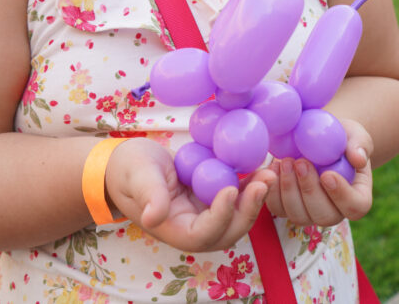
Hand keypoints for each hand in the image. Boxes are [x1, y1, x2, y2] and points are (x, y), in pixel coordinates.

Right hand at [104, 137, 267, 252]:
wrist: (129, 163)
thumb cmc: (129, 168)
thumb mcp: (136, 176)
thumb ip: (148, 196)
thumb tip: (154, 218)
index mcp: (174, 229)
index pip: (203, 233)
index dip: (221, 216)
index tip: (231, 188)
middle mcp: (194, 227)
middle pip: (228, 231)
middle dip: (249, 210)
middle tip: (263, 183)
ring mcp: (205, 213)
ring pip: (237, 216)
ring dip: (255, 199)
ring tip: (269, 173)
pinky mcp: (212, 198)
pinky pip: (236, 198)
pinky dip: (250, 186)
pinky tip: (261, 166)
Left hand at [250, 118, 372, 225]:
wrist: (318, 139)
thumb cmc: (341, 137)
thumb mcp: (355, 135)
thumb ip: (360, 145)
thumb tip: (358, 159)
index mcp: (357, 197)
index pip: (355, 206)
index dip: (341, 195)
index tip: (327, 174)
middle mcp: (335, 211)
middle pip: (324, 215)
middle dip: (310, 190)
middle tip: (301, 163)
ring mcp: (310, 213)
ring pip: (299, 215)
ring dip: (289, 190)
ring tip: (286, 161)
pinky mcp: (288, 208)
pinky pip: (278, 208)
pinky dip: (273, 190)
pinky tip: (274, 167)